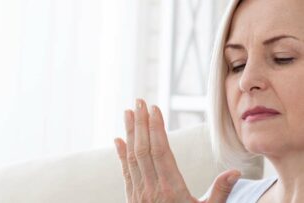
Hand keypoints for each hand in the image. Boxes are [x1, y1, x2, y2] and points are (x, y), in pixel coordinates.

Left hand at [114, 99, 240, 202]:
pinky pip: (125, 171)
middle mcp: (152, 188)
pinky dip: (120, 154)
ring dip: (130, 133)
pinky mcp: (132, 197)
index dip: (156, 128)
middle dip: (141, 123)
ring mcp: (139, 193)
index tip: (154, 109)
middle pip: (143, 149)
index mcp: (171, 190)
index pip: (160, 151)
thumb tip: (235, 172)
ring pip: (132, 157)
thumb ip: (220, 192)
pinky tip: (117, 139)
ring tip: (128, 112)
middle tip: (139, 102)